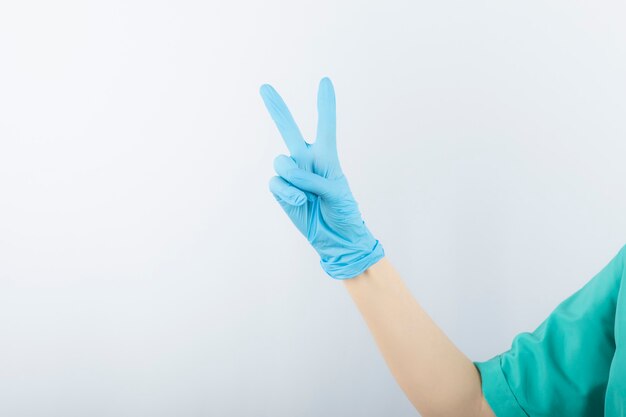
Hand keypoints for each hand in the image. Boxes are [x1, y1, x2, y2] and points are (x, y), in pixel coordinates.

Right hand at [260, 77, 383, 278]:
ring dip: (293, 175)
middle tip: (265, 87)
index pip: (325, 126)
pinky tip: (300, 200)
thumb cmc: (343, 212)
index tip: (325, 82)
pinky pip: (276, 182)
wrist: (335, 238)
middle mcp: (307, 160)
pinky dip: (287, 191)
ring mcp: (292, 175)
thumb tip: (288, 173)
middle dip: (277, 108)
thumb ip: (313, 178)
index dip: (325, 105)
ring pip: (281, 160)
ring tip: (306, 194)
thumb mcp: (336, 192)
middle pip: (289, 128)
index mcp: (327, 156)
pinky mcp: (281, 190)